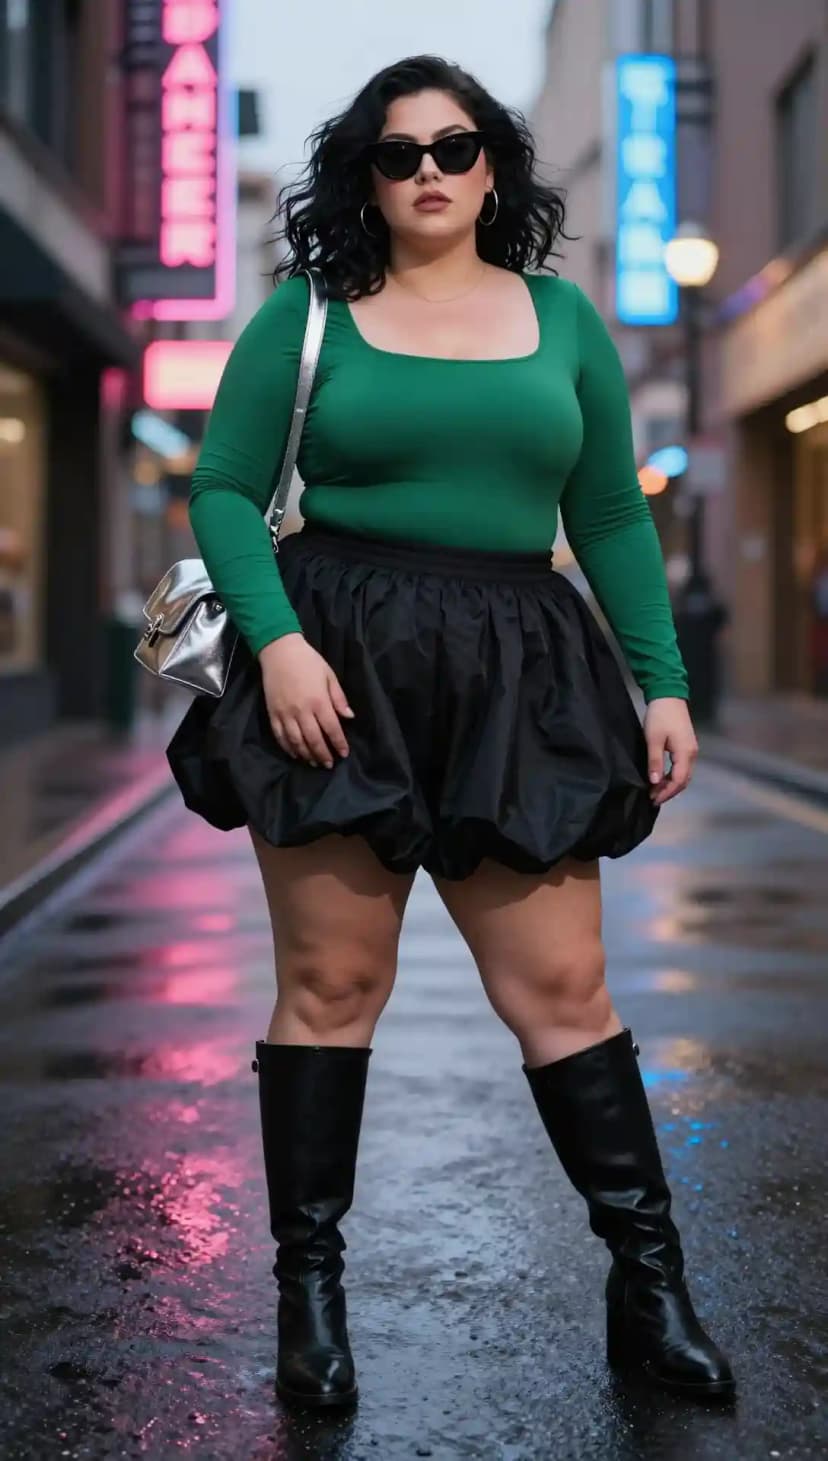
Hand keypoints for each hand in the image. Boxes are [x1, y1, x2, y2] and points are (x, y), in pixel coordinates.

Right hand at [257, 633, 353, 767]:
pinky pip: (280, 736)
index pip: (331, 728)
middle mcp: (302, 711)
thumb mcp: (329, 675)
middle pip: (314, 740)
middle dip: (323, 754)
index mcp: (319, 701)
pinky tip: (295, 754)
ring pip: (296, 742)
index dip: (338, 743)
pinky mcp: (272, 713)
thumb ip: (339, 698)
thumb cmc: (308, 661)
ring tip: (314, 763)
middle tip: (329, 764)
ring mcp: (285, 714)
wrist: (279, 651)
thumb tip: (349, 717)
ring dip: (306, 755)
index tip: (343, 754)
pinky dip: (288, 748)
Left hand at [643, 697, 697, 805]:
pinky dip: (673, 776)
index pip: (678, 781)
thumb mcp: (653, 739)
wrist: (668, 696)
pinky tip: (662, 778)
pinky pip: (682, 767)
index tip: (652, 799)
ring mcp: (691, 750)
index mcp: (685, 753)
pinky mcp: (687, 746)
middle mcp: (692, 754)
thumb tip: (654, 782)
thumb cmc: (659, 716)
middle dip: (669, 792)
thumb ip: (655, 761)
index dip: (666, 793)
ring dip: (671, 785)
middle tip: (652, 798)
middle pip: (683, 780)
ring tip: (655, 791)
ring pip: (683, 775)